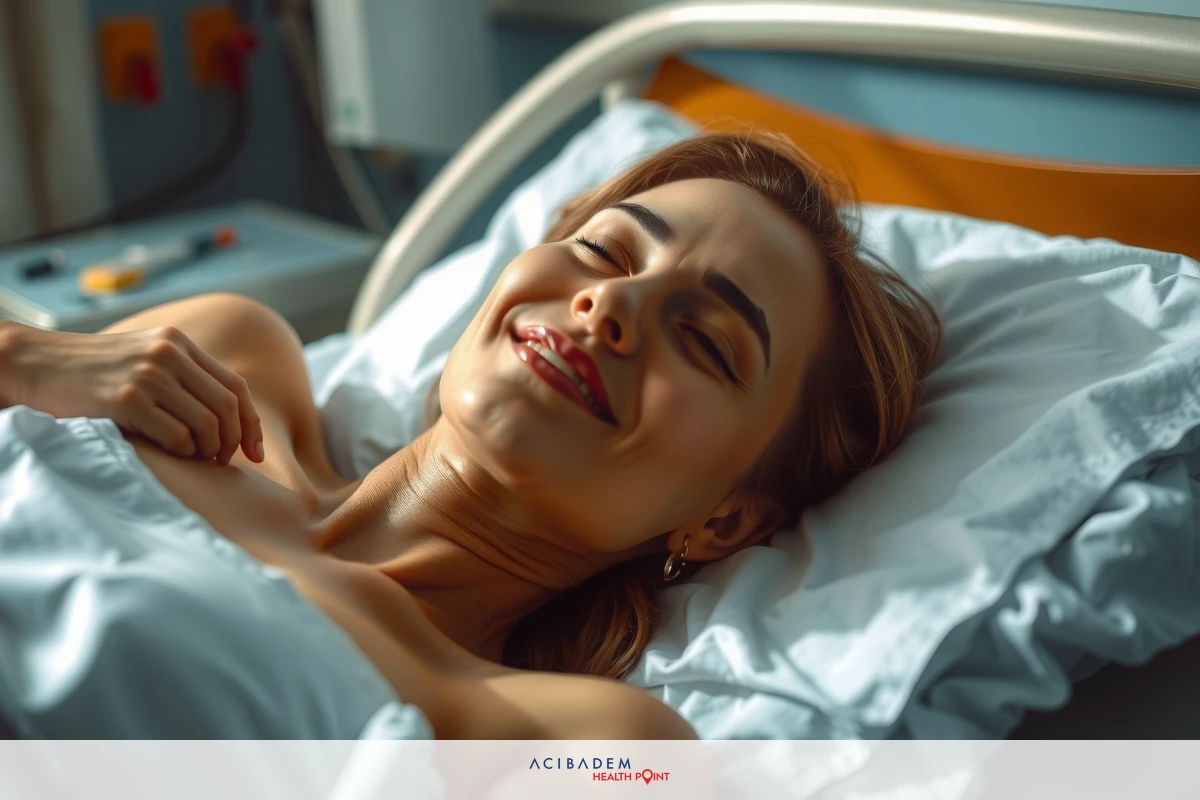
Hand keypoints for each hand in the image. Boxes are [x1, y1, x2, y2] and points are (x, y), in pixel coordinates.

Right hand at [14, 325, 263, 464]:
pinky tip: (172, 455)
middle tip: (222, 462)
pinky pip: (177, 436)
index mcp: (178, 342)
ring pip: (207, 424)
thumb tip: (226, 419)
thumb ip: (182, 376)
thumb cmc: (93, 373)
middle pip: (227, 406)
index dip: (251, 423)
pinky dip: (183, 453)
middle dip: (233, 442)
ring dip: (209, 451)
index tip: (255, 452)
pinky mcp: (127, 399)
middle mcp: (169, 353)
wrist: (36, 364)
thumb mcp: (144, 359)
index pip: (235, 386)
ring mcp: (148, 375)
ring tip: (196, 459)